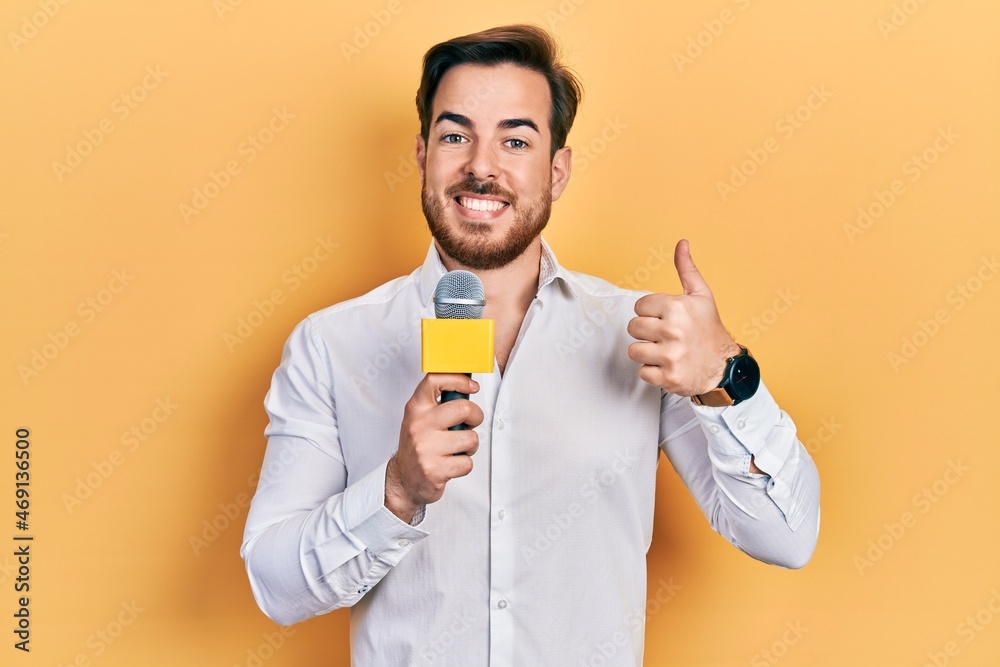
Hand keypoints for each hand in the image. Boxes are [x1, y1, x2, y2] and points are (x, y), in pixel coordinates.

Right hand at [384, 373, 484, 522]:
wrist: (403, 479)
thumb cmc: (418, 446)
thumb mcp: (421, 418)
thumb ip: (439, 403)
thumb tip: (468, 386)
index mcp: (416, 409)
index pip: (435, 380)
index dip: (459, 379)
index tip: (472, 386)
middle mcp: (419, 425)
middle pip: (464, 408)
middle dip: (476, 417)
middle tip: (469, 424)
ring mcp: (426, 448)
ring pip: (471, 438)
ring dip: (470, 445)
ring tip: (457, 448)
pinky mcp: (434, 470)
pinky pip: (467, 463)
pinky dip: (464, 464)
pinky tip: (451, 463)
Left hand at [627, 239, 740, 396]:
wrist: (726, 367)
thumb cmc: (710, 329)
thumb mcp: (701, 295)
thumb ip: (686, 269)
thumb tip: (682, 242)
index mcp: (677, 307)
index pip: (639, 306)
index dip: (651, 313)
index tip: (665, 319)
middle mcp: (673, 331)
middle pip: (633, 328)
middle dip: (647, 332)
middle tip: (665, 336)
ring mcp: (670, 356)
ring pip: (634, 351)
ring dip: (647, 353)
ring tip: (665, 351)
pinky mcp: (668, 377)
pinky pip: (642, 373)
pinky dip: (653, 372)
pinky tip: (668, 366)